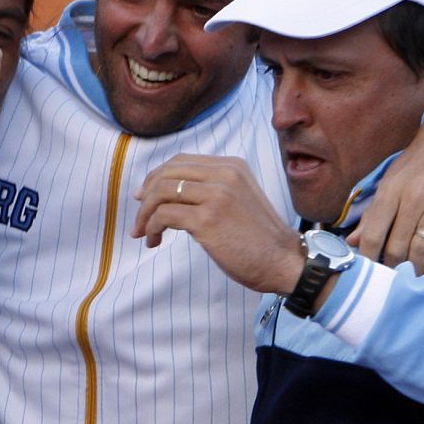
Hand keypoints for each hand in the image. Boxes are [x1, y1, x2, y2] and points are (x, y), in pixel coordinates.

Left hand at [133, 154, 302, 294]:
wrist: (283, 261)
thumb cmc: (259, 239)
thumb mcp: (239, 200)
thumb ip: (213, 190)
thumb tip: (170, 196)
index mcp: (232, 166)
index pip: (181, 161)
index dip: (156, 177)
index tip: (144, 196)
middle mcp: (224, 174)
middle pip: (167, 173)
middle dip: (145, 195)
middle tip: (139, 217)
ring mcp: (216, 195)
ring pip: (161, 193)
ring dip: (145, 215)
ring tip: (145, 233)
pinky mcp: (207, 219)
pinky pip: (164, 215)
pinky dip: (152, 227)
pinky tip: (155, 240)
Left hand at [348, 105, 423, 273]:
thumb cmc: (422, 159)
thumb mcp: (393, 178)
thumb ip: (373, 211)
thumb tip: (353, 241)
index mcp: (392, 188)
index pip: (374, 232)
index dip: (369, 258)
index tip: (369, 273)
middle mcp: (414, 195)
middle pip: (397, 244)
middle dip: (392, 268)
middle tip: (391, 282)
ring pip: (422, 246)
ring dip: (415, 269)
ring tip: (411, 281)